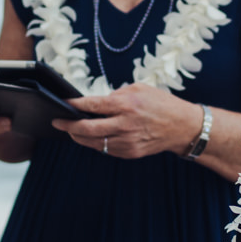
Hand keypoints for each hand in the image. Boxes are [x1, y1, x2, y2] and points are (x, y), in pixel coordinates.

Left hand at [52, 84, 202, 159]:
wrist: (182, 126)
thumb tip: (97, 103)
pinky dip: (95, 143)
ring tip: (71, 130)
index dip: (74, 105)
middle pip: (87, 129)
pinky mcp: (130, 153)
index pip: (92, 106)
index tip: (63, 103)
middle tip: (58, 122)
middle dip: (68, 126)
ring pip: (93, 143)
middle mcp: (125, 125)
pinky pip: (105, 149)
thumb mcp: (139, 89)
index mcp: (126, 105)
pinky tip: (90, 137)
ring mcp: (127, 142)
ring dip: (79, 137)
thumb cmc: (161, 104)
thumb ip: (116, 94)